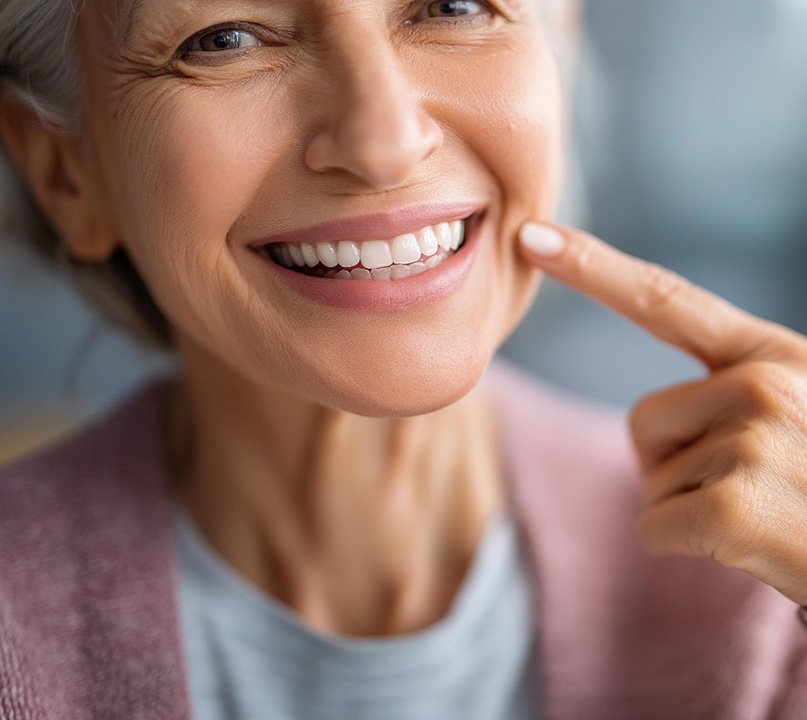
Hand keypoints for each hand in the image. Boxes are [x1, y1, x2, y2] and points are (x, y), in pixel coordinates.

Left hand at [519, 222, 806, 606]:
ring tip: (766, 513)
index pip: (665, 300)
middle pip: (643, 419)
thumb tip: (655, 419)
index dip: (591, 267)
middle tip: (755, 488)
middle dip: (677, 463)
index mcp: (775, 355)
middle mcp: (766, 383)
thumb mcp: (797, 417)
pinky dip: (686, 545)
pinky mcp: (735, 507)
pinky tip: (751, 546)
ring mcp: (752, 440)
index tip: (531, 236)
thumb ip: (735, 391)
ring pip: (651, 477)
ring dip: (692, 507)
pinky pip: (654, 526)